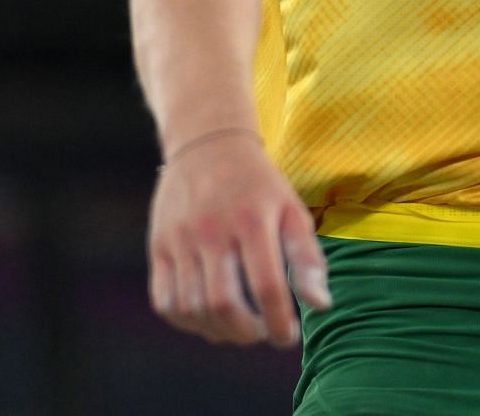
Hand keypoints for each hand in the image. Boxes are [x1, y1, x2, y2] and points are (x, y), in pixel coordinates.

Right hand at [147, 134, 331, 346]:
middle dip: (247, 333)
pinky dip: (186, 321)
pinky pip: (165, 301)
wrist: (207, 143)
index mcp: (253, 221)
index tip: (288, 336)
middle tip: (261, 334)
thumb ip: (307, 258)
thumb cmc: (259, 186)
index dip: (279, 323)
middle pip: (223, 304)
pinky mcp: (159, 246)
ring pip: (192, 307)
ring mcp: (180, 240)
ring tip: (237, 329)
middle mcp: (212, 230)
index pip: (266, 287)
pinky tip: (207, 318)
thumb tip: (321, 305)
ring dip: (218, 331)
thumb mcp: (292, 210)